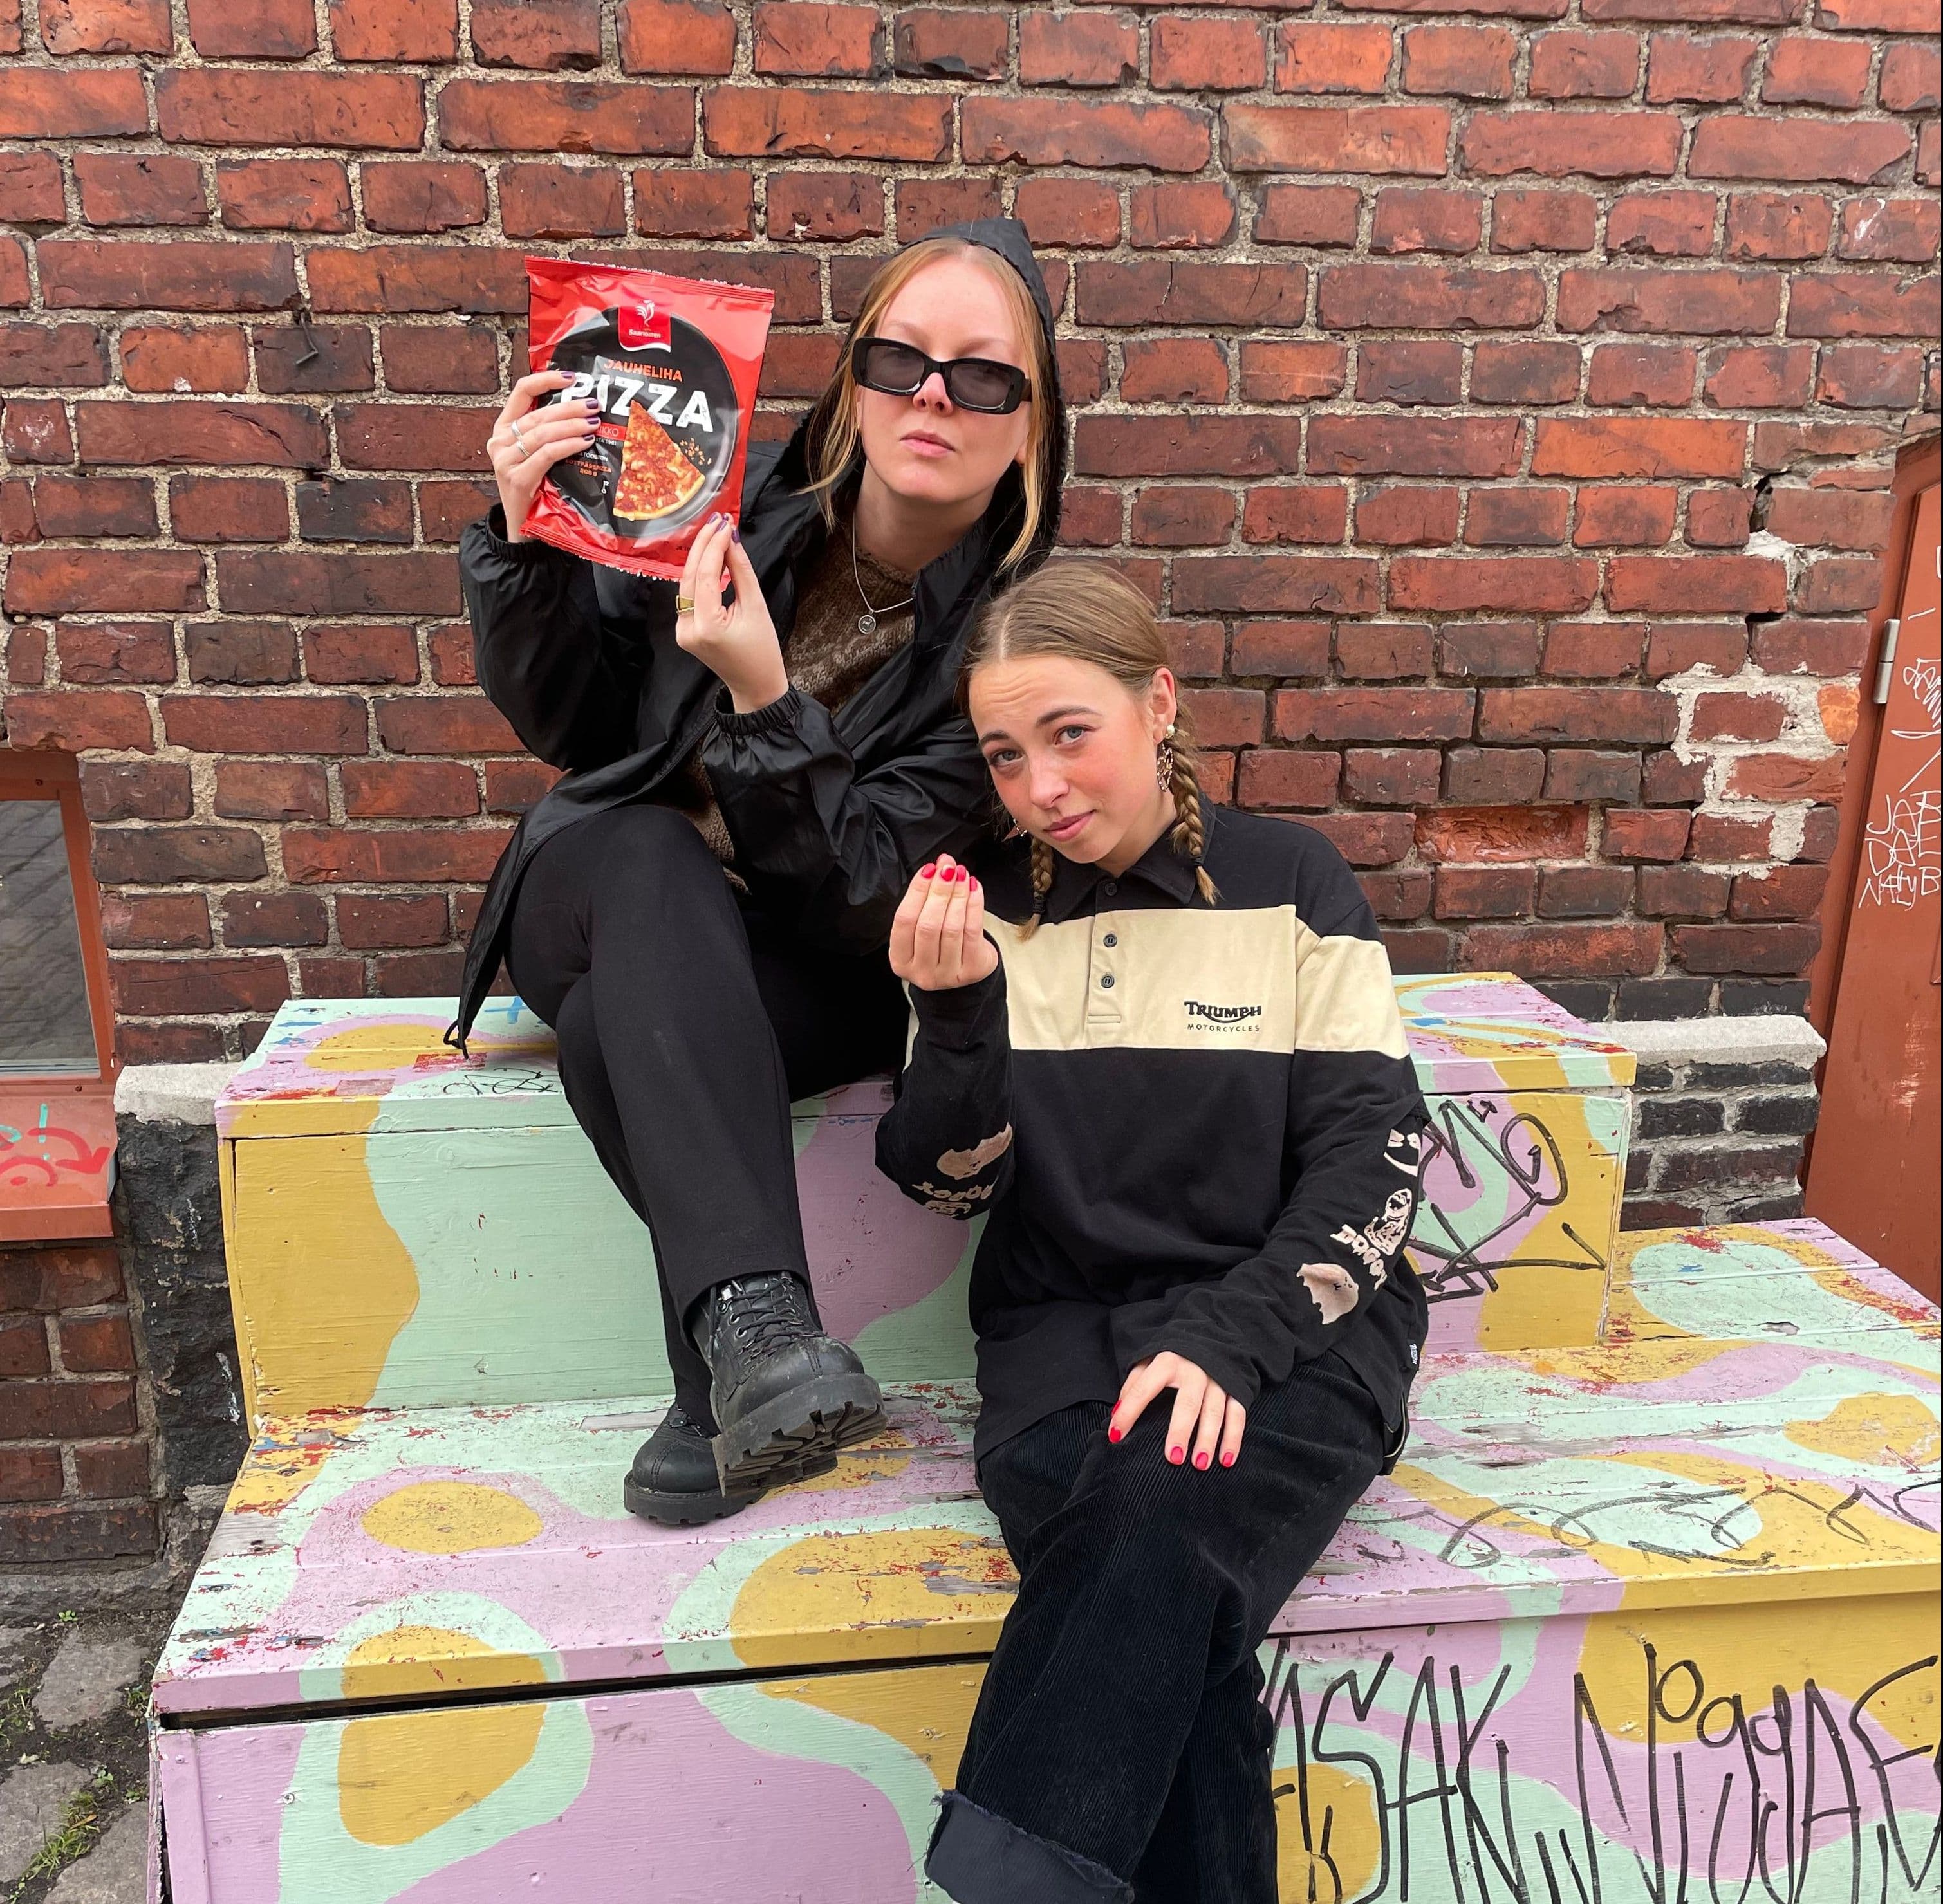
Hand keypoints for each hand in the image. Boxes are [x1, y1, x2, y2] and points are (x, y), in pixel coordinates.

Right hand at [490, 370, 599, 539]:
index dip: (545, 380)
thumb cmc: (536, 490)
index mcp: (503, 428)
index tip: (571, 377)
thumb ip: (550, 435)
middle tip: (594, 404)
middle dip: (569, 406)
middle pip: (538, 414)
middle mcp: (499, 440)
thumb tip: (586, 412)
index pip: (521, 392)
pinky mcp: (516, 478)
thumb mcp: (538, 457)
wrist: (523, 530)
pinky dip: (568, 445)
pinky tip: (584, 442)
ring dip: (572, 425)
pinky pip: (547, 454)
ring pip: (542, 432)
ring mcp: (504, 459)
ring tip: (594, 423)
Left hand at [675, 512, 787, 713]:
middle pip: (690, 576)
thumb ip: (741, 571)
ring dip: (700, 557)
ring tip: (715, 533)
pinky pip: (689, 595)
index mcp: (707, 626)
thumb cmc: (762, 650)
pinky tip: (711, 558)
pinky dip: (700, 575)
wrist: (755, 684)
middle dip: (703, 545)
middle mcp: (688, 628)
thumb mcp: (756, 607)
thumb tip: (732, 540)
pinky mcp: (684, 629)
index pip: (705, 575)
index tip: (725, 524)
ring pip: (687, 584)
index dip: (714, 546)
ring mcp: (682, 630)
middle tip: (717, 521)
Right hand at [889, 854, 999, 990]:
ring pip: (951, 928)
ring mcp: (947, 974)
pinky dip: (974, 905)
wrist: (964, 971)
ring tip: (961, 874)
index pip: (904, 920)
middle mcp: (921, 971)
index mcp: (900, 960)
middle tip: (947, 867)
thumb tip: (936, 868)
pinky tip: (974, 888)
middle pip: (928, 925)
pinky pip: (972, 932)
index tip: (928, 869)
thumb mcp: (919, 930)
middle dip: (939, 891)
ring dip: (957, 895)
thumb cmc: (938, 944)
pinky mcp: (971, 970)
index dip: (916, 891)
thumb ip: (922, 903)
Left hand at [1109, 1353, 1246, 1471]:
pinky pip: (1238, 1415)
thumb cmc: (1170, 1358)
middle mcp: (1194, 1369)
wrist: (1207, 1337)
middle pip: (1187, 1404)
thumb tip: (1116, 1415)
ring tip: (1199, 1464)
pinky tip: (1226, 1461)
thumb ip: (1133, 1386)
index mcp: (1167, 1361)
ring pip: (1215, 1412)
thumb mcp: (1147, 1362)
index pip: (1144, 1389)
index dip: (1128, 1412)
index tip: (1116, 1436)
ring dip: (1208, 1440)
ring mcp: (1217, 1379)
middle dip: (1181, 1431)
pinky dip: (1233, 1439)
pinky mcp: (1236, 1388)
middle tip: (1174, 1458)